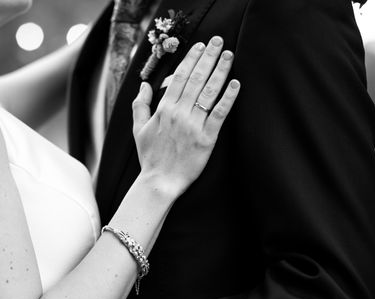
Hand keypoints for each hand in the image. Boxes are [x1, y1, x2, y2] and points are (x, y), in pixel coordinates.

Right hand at [133, 36, 239, 197]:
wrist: (160, 182)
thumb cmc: (150, 157)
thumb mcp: (138, 129)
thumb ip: (140, 105)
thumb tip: (143, 86)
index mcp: (164, 110)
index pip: (180, 78)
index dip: (191, 59)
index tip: (200, 46)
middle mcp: (179, 114)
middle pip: (196, 79)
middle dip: (209, 58)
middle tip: (219, 42)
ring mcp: (194, 126)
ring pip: (209, 92)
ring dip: (220, 71)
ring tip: (229, 55)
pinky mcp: (207, 139)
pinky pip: (220, 114)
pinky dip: (228, 98)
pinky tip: (236, 84)